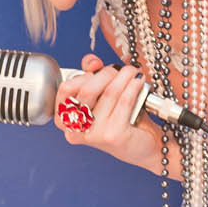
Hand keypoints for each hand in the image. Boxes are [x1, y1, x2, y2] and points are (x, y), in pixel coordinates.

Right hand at [55, 56, 160, 171]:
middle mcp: (75, 130)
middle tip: (119, 71)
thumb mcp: (99, 96)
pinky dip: (133, 86)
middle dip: (106, 73)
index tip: (96, 70)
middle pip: (87, 89)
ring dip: (124, 76)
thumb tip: (91, 61)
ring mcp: (94, 134)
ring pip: (109, 92)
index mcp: (65, 120)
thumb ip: (90, 75)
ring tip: (132, 72)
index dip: (82, 75)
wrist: (142, 145)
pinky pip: (124, 101)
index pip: (65, 89)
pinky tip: (139, 81)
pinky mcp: (113, 135)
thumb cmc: (118, 119)